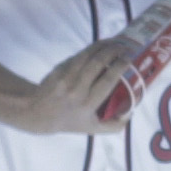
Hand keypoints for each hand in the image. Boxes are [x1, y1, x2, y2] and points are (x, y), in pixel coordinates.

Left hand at [16, 35, 134, 131]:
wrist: (39, 112)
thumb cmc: (70, 120)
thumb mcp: (93, 128)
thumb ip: (114, 126)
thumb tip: (131, 111)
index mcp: (88, 104)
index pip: (107, 80)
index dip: (119, 67)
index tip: (129, 59)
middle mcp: (76, 89)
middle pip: (98, 63)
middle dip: (113, 51)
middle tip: (126, 47)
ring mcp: (65, 77)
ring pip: (86, 55)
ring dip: (103, 45)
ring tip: (116, 42)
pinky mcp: (59, 69)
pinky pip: (78, 56)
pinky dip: (91, 49)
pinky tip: (101, 46)